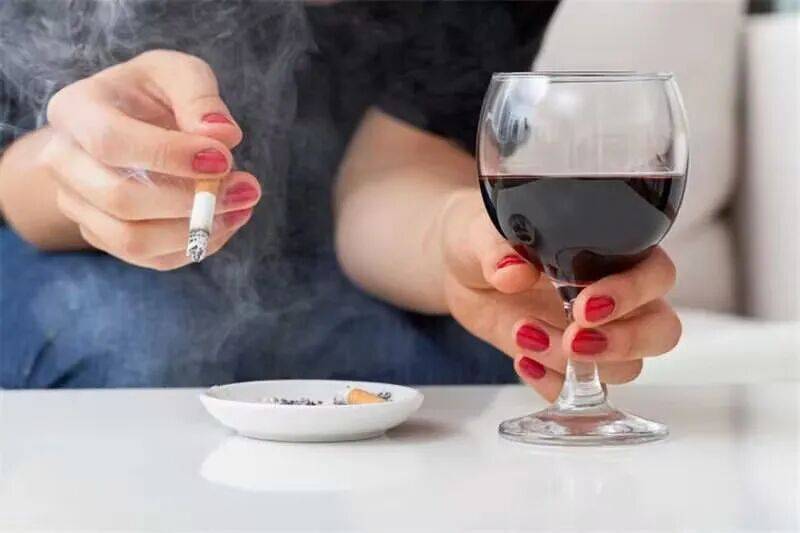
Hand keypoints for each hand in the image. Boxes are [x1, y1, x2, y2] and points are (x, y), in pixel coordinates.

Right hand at [41, 50, 260, 269]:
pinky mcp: (104, 235)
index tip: (224, 159)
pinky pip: (150, 258)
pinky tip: (225, 222)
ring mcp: (78, 204)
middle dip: (191, 200)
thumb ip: (199, 96)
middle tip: (247, 188)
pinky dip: (194, 247)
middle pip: (120, 199)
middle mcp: (64, 162)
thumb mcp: (178, 73)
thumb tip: (221, 135)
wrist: (128, 123)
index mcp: (75, 110)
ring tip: (241, 207)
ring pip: (132, 240)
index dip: (170, 156)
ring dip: (196, 231)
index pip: (111, 142)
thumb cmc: (154, 94)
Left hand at [440, 190, 681, 400]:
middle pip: (660, 331)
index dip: (631, 293)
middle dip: (623, 342)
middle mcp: (617, 297)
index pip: (655, 275)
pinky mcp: (570, 364)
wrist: (462, 269)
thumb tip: (512, 271)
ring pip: (626, 367)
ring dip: (576, 364)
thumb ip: (497, 250)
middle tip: (572, 340)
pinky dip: (557, 387)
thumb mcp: (480, 234)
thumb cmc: (485, 237)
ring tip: (524, 336)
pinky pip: (583, 392)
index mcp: (614, 252)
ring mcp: (597, 335)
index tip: (586, 307)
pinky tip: (523, 362)